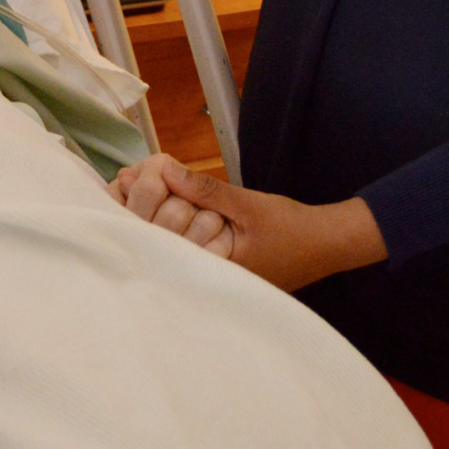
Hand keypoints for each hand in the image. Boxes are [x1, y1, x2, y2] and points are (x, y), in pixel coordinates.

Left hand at [109, 154, 387, 290]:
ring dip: (154, 215)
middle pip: (161, 246)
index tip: (122, 185)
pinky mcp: (219, 265)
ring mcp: (213, 275)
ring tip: (134, 185)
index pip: (164, 245)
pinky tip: (164, 199)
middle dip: (140, 213)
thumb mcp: (247, 204)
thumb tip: (166, 169)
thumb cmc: (292, 228)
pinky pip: (188, 243)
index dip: (139, 215)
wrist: (327, 244)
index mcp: (214, 271)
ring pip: (173, 244)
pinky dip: (174, 223)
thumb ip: (207, 190)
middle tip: (120, 181)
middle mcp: (208, 279)